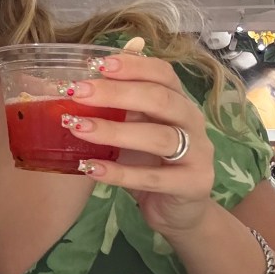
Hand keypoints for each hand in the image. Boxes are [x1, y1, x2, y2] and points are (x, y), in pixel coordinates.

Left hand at [60, 45, 215, 236]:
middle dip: (115, 93)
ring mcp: (197, 154)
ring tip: (77, 127)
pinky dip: (119, 173)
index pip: (162, 74)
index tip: (97, 64)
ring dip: (113, 131)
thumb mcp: (133, 128)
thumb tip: (81, 77)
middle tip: (77, 93)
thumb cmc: (149, 161)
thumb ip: (116, 105)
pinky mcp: (193, 185)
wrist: (177, 209)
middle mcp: (192, 122)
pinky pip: (153, 178)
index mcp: (178, 101)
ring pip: (158, 137)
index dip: (132, 66)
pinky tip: (90, 167)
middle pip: (159, 99)